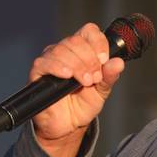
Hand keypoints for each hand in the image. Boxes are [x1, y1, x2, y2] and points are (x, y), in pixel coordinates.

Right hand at [29, 23, 124, 156]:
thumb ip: (110, 76)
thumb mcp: (102, 90)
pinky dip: (57, 67)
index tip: (105, 59)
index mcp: (83, 51)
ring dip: (77, 65)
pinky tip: (67, 76)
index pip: (88, 31)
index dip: (98, 42)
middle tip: (95, 78)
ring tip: (85, 82)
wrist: (69, 125)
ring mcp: (50, 61)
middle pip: (75, 40)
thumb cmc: (84, 104)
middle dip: (89, 59)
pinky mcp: (38, 74)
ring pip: (61, 50)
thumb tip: (118, 62)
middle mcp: (65, 52)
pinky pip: (43, 62)